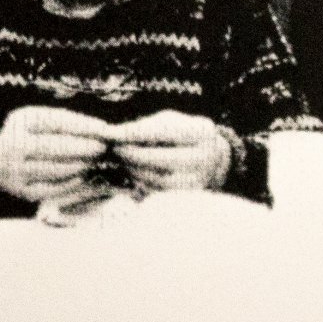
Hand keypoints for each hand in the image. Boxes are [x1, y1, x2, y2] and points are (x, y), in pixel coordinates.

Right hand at [0, 105, 113, 203]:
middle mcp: (14, 146)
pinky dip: (70, 183)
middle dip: (84, 147)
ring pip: (55, 169)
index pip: (56, 122)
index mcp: (21, 122)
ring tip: (94, 160)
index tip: (105, 129)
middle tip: (102, 147)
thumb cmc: (26, 136)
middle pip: (55, 147)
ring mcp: (16, 171)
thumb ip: (65, 121)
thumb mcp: (37, 120)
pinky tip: (82, 175)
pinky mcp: (21, 191)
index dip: (83, 126)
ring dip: (80, 165)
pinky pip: (51, 189)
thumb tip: (102, 129)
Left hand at [103, 109, 233, 192]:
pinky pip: (152, 189)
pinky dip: (139, 179)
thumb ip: (143, 127)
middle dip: (128, 152)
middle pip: (153, 158)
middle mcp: (204, 160)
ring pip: (149, 176)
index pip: (161, 132)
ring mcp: (196, 182)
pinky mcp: (184, 198)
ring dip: (131, 166)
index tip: (110, 133)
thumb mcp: (169, 122)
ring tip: (126, 156)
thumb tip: (111, 135)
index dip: (133, 133)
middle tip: (114, 147)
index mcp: (202, 133)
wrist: (212, 161)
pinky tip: (137, 170)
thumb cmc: (183, 136)